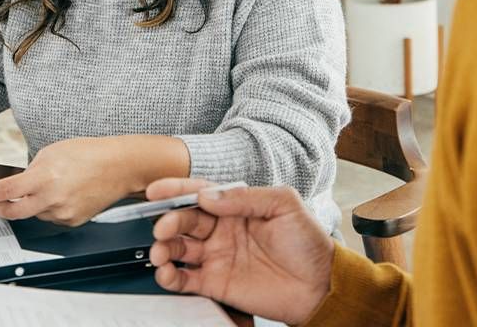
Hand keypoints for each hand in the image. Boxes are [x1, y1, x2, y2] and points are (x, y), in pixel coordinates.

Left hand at [0, 135, 186, 226]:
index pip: (2, 191)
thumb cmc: (90, 153)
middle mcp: (51, 199)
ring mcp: (62, 213)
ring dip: (27, 202)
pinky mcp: (72, 221)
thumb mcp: (52, 152)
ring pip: (31, 213)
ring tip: (46, 184)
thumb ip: (31, 170)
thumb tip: (15, 185)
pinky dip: (46, 207)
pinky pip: (49, 217)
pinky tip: (60, 193)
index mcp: (43, 178)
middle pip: (10, 211)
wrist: (120, 166)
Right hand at [147, 178, 334, 324]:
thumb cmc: (307, 243)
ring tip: (160, 252)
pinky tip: (166, 272)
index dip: (176, 190)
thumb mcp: (283, 204)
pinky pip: (185, 278)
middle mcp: (222, 230)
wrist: (321, 285)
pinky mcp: (216, 284)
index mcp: (236, 207)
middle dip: (169, 221)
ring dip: (164, 247)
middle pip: (185, 220)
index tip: (156, 190)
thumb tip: (206, 196)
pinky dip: (170, 275)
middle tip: (163, 227)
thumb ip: (244, 197)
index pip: (200, 193)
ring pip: (179, 248)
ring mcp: (218, 257)